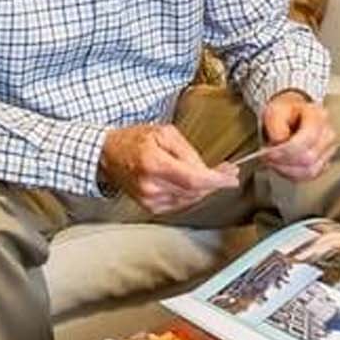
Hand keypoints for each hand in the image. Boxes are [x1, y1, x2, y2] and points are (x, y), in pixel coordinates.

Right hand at [99, 123, 237, 214]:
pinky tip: (195, 184)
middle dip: (215, 182)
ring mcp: (150, 199)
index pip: (193, 179)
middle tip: (228, 173)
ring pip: (190, 199)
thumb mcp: (163, 133)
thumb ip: (186, 150)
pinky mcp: (150, 207)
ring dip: (205, 189)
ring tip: (214, 176)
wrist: (108, 155)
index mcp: (154, 163)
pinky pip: (180, 204)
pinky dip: (191, 194)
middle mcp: (151, 186)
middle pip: (195, 191)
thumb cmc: (133, 140)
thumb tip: (204, 169)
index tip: (231, 179)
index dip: (216, 181)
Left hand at [258, 92, 335, 181]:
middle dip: (284, 162)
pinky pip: (310, 176)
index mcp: (317, 116)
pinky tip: (283, 167)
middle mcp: (327, 133)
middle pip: (309, 158)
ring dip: (287, 170)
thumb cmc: (284, 112)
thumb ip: (276, 126)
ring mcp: (328, 149)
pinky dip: (293, 175)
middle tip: (267, 158)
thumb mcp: (274, 111)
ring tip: (273, 163)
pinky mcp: (324, 162)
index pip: (306, 140)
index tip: (268, 153)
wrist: (290, 114)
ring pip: (310, 171)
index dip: (285, 150)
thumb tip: (280, 142)